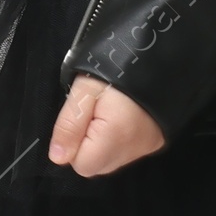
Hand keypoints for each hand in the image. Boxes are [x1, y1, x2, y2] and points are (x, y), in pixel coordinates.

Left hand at [48, 73, 165, 176]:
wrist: (156, 49)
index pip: (83, 165)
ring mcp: (149, 146)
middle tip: (95, 112)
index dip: (75, 144)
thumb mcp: (84, 89)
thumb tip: (58, 157)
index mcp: (116, 136)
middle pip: (99, 166)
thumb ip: (69, 125)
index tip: (83, 117)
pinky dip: (120, 139)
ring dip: (105, 143)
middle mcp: (135, 148)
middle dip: (89, 146)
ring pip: (113, 160)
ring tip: (109, 112)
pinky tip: (123, 116)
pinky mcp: (157, 141)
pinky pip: (129, 151)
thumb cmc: (116, 65)